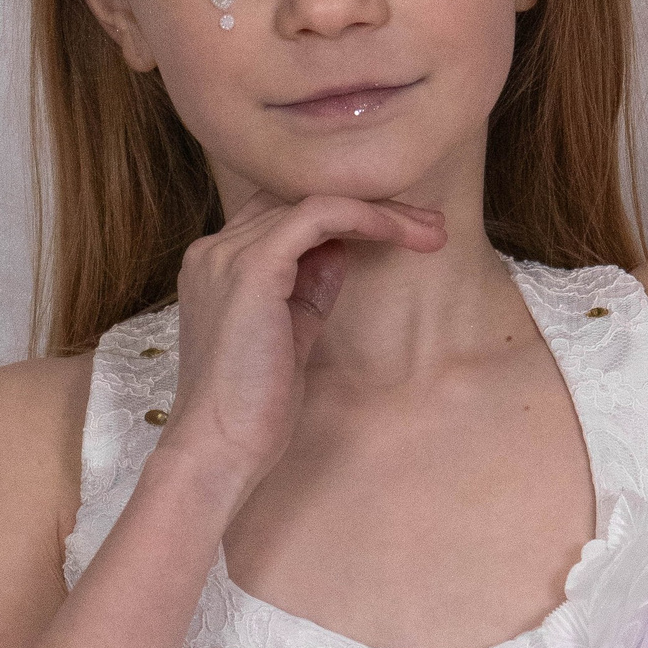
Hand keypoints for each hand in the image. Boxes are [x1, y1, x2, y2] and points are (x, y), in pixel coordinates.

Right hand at [158, 190, 445, 497]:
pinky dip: (368, 219)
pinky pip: (321, 215)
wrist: (218, 450)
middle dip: (373, 205)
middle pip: (302, 197)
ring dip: (383, 212)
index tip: (401, 232)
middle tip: (430, 225)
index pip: (284, 212)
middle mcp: (215, 249)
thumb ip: (309, 287)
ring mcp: (228, 254)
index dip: (345, 214)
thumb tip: (341, 249)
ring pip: (318, 200)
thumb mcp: (291, 333)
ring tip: (432, 231)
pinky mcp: (252, 267)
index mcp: (217, 265)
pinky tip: (404, 233)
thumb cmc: (254, 408)